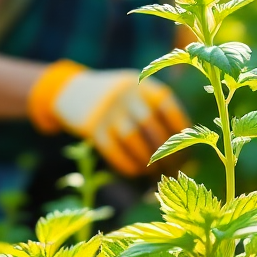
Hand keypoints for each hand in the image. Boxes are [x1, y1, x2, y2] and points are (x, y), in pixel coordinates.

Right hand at [30, 63, 189, 176]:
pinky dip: (126, 163)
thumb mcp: (135, 93)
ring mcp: (106, 109)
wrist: (70, 90)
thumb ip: (156, 110)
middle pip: (150, 124)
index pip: (167, 106)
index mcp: (141, 84)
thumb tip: (185, 144)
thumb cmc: (116, 100)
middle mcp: (125, 94)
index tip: (186, 147)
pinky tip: (135, 171)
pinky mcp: (91, 126)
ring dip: (146, 159)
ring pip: (132, 138)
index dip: (179, 130)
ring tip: (154, 171)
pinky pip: (112, 149)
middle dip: (164, 150)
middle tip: (171, 167)